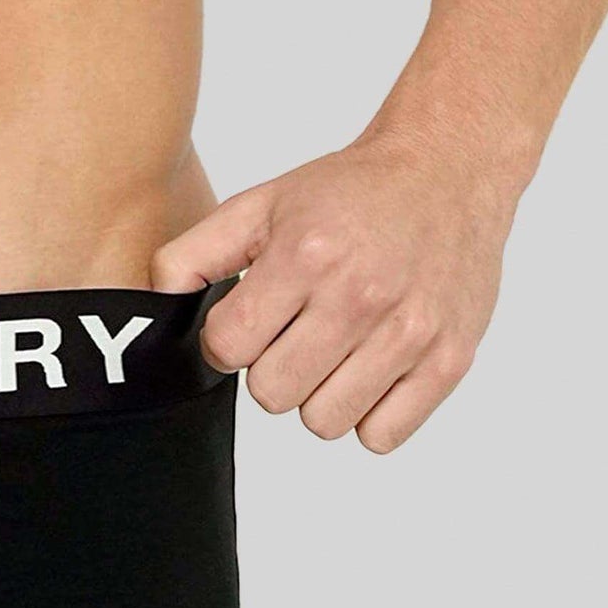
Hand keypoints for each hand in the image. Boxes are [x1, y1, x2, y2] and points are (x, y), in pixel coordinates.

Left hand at [155, 136, 518, 449]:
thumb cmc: (349, 192)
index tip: (250, 320)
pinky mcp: (450, 360)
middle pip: (272, 395)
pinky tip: (370, 368)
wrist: (446, 171)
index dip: (227, 339)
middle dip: (271, 368)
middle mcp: (360, 297)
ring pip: (324, 423)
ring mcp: (410, 333)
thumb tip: (157, 307)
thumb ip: (194, 254)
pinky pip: (380, 436)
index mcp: (306, 255)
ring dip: (319, 394)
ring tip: (335, 349)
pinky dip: (369, 414)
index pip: (228, 347)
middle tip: (296, 333)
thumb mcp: (261, 203)